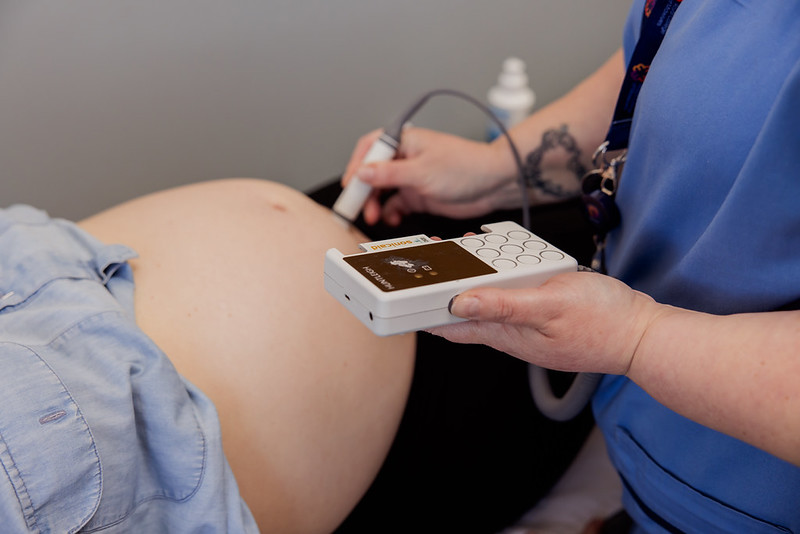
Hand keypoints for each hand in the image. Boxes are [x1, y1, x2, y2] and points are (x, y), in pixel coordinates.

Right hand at [342, 127, 521, 225]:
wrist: (494, 183)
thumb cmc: (466, 166)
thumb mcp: (423, 171)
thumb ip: (390, 174)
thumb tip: (361, 172)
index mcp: (405, 141)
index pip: (370, 148)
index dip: (356, 165)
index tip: (350, 186)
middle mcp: (405, 158)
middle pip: (372, 172)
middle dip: (363, 190)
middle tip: (355, 207)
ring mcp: (411, 177)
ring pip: (382, 190)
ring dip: (375, 204)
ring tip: (373, 216)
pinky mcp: (418, 194)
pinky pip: (396, 204)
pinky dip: (390, 212)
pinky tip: (391, 219)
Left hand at [427, 271, 667, 375]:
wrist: (643, 335)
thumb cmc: (603, 320)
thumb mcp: (550, 304)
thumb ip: (504, 305)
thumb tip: (459, 304)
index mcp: (507, 334)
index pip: (451, 327)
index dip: (423, 311)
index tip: (401, 295)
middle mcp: (512, 334)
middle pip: (463, 314)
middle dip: (441, 290)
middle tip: (427, 261)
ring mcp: (527, 327)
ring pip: (485, 304)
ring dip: (467, 283)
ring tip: (456, 255)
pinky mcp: (542, 317)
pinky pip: (508, 300)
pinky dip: (495, 283)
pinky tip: (496, 268)